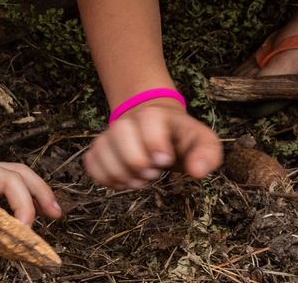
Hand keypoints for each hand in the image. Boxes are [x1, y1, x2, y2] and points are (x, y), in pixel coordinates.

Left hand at [0, 123, 61, 225]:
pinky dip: (21, 191)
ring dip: (38, 192)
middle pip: (18, 176)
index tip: (20, 229)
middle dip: (38, 197)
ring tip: (54, 213)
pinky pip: (6, 178)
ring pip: (17, 174)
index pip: (2, 183)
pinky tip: (25, 209)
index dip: (18, 206)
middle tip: (51, 220)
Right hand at [82, 99, 221, 189]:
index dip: (155, 143)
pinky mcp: (99, 150)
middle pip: (119, 133)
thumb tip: (196, 171)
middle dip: (135, 161)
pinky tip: (123, 182)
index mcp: (156, 115)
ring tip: (139, 181)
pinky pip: (90, 163)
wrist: (159, 130)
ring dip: (120, 173)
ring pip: (101, 150)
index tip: (165, 160)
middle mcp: (129, 121)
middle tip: (152, 174)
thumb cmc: (182, 139)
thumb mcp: (203, 142)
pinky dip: (105, 178)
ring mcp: (110, 135)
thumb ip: (207, 154)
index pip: (149, 121)